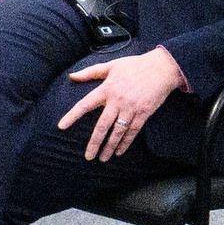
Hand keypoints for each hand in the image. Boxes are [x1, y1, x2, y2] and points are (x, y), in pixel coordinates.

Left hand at [58, 43, 188, 158]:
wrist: (162, 68)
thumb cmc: (135, 65)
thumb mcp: (111, 65)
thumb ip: (91, 72)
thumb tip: (72, 76)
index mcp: (107, 88)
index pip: (85, 104)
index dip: (72, 116)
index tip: (61, 126)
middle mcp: (117, 100)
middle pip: (102, 126)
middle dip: (94, 143)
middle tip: (88, 156)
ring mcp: (131, 108)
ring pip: (117, 132)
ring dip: (109, 147)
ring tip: (103, 159)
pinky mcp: (143, 113)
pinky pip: (132, 132)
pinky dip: (125, 143)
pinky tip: (119, 152)